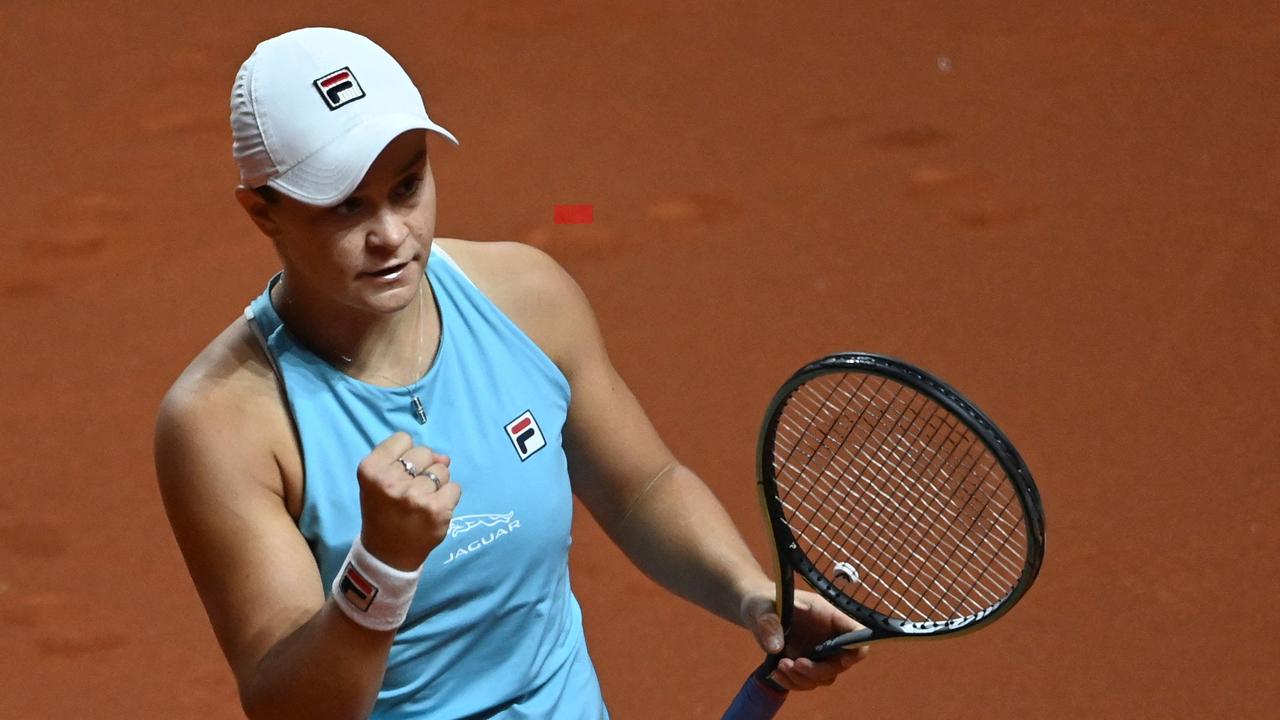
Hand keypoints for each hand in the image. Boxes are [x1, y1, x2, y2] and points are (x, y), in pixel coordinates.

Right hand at [356, 431, 460, 570]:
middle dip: (422, 468)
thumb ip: (406, 459)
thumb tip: (444, 457)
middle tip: (410, 491)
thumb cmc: (383, 512)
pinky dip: (449, 498)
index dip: (405, 454)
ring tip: (421, 502)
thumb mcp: (380, 481)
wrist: (387, 554)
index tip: (399, 473)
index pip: (403, 438)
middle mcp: (390, 480)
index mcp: (370, 469)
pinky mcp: (436, 509)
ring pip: (442, 470)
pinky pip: (455, 488)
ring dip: (437, 484)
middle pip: (425, 452)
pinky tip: (434, 510)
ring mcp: (415, 496)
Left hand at [741, 588, 869, 690]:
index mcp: (827, 616)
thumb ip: (769, 624)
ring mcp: (817, 652)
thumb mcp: (763, 608)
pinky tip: (776, 674)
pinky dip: (793, 683)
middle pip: (840, 662)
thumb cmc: (764, 602)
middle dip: (818, 670)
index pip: (856, 632)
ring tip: (780, 666)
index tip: (841, 660)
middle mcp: (827, 636)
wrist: (755, 611)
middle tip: (795, 664)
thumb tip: (776, 648)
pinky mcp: (805, 665)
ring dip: (803, 679)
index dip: (856, 648)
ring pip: (824, 677)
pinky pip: (807, 682)